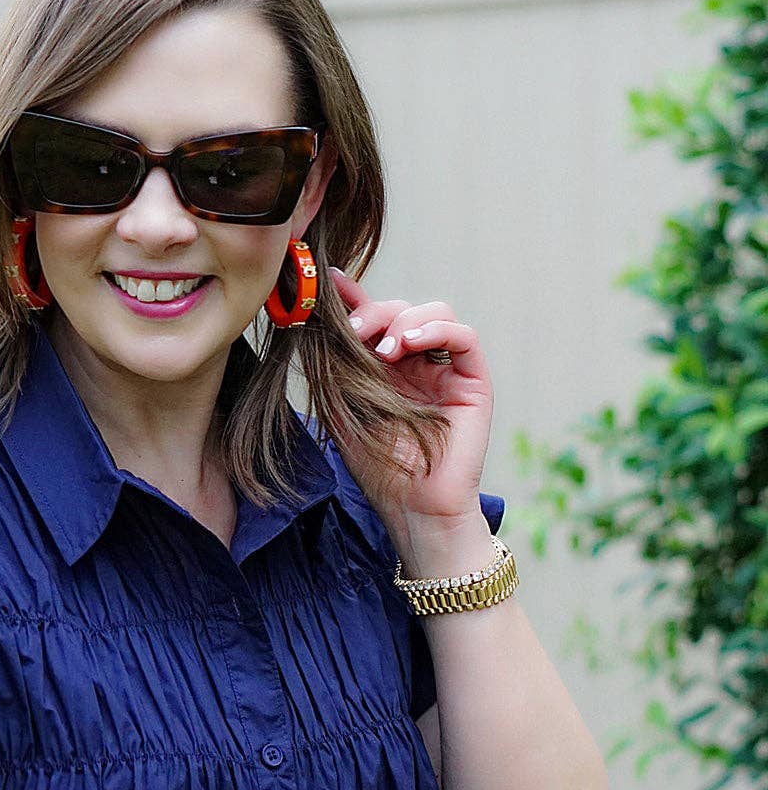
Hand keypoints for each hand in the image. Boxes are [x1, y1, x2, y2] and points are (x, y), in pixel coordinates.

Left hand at [328, 267, 493, 544]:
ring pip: (434, 312)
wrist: (412, 507)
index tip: (328, 282)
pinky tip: (410, 344)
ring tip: (383, 350)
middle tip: (355, 331)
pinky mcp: (473, 381)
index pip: (373, 318)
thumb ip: (333, 364)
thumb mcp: (342, 406)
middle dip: (375, 312)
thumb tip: (315, 318)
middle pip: (401, 309)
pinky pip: (464, 337)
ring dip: (404, 320)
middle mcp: (418, 362)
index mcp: (385, 366)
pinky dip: (436, 329)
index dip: (354, 297)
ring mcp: (447, 369)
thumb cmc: (376, 465)